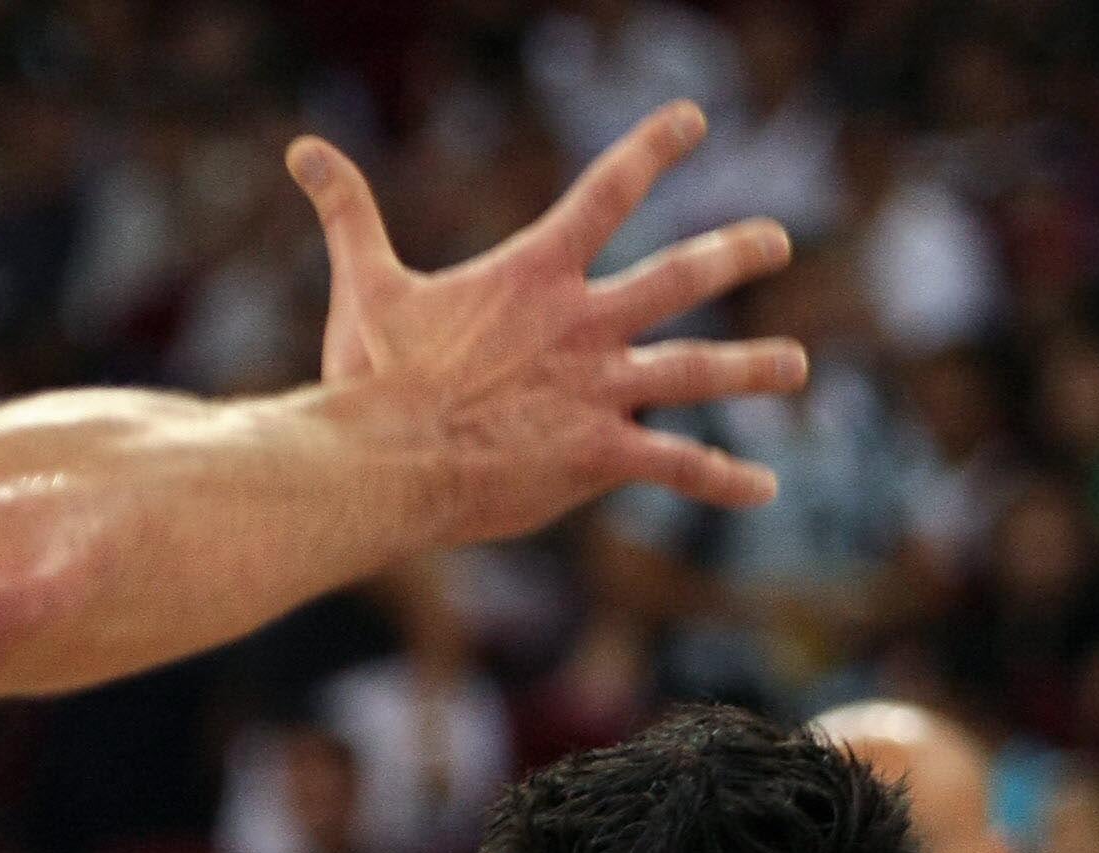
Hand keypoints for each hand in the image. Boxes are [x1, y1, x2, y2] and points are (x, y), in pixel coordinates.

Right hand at [291, 101, 806, 540]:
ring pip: (697, 371)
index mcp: (534, 274)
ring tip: (797, 365)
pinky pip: (677, 466)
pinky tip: (765, 487)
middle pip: (680, 277)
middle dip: (735, 253)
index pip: (606, 191)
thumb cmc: (371, 378)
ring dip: (754, 367)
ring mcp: (598, 391)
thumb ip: (348, 213)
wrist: (385, 461)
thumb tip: (301, 147)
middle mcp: (581, 324)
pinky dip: (724, 478)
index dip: (653, 148)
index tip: (694, 119)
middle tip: (779, 239)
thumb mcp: (366, 284)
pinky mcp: (599, 455)